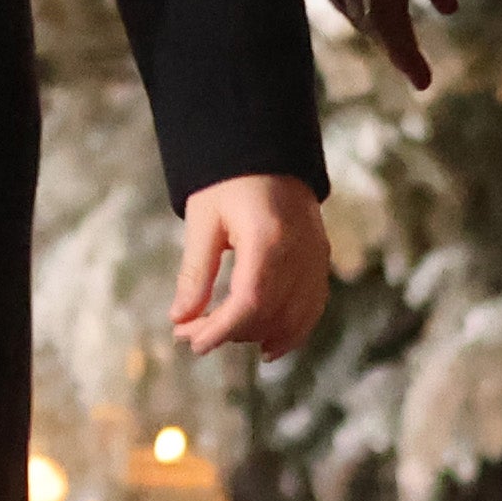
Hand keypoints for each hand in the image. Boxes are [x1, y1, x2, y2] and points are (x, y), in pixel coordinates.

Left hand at [168, 174, 334, 358]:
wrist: (269, 154)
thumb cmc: (229, 183)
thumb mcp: (204, 221)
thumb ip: (195, 273)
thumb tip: (180, 319)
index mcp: (267, 239)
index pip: (249, 302)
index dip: (221, 330)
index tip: (192, 344)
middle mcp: (299, 252)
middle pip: (267, 314)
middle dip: (227, 332)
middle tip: (189, 332)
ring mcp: (316, 257)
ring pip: (292, 318)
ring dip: (255, 334)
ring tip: (218, 334)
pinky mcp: (321, 260)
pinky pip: (312, 307)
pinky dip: (292, 331)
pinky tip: (267, 346)